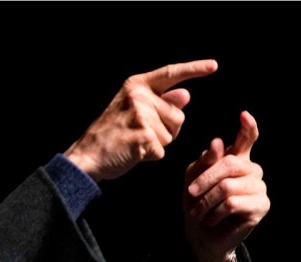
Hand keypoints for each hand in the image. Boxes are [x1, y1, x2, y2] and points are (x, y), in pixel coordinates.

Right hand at [65, 59, 217, 181]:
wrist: (87, 155)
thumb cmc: (110, 134)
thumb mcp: (131, 110)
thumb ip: (159, 102)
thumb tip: (186, 95)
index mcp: (136, 85)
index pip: (171, 74)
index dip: (194, 69)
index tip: (214, 66)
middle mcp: (139, 97)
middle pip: (178, 116)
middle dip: (166, 130)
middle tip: (138, 134)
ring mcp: (141, 116)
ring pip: (171, 135)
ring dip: (158, 144)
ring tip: (134, 142)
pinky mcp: (144, 137)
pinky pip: (162, 150)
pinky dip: (150, 156)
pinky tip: (132, 153)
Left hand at [184, 111, 270, 261]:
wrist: (200, 234)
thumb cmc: (197, 203)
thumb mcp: (192, 178)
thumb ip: (204, 161)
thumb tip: (219, 143)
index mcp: (236, 159)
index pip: (247, 138)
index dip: (248, 127)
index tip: (243, 114)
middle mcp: (251, 169)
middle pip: (230, 163)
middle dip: (205, 179)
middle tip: (190, 193)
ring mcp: (259, 187)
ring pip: (228, 186)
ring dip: (207, 200)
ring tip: (199, 211)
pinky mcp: (261, 205)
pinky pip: (232, 203)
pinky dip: (215, 212)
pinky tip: (212, 218)